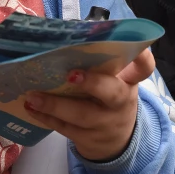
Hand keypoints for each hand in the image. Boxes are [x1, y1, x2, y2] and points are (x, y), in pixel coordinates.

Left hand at [23, 48, 156, 160]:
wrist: (116, 142)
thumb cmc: (109, 98)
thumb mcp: (115, 80)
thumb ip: (101, 61)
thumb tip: (68, 31)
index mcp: (129, 81)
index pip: (143, 67)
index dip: (141, 56)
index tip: (134, 46)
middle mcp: (120, 101)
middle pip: (111, 92)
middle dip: (92, 83)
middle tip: (70, 75)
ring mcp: (104, 123)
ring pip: (82, 114)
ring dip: (55, 104)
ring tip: (33, 95)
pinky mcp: (88, 138)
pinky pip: (64, 127)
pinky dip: (46, 117)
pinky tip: (31, 108)